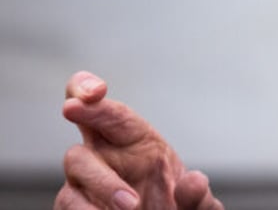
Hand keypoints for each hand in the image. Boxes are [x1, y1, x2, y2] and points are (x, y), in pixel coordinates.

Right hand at [55, 71, 222, 208]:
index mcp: (135, 140)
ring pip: (76, 166)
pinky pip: (68, 202)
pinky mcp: (76, 205)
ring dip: (101, 183)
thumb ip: (196, 193)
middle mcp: (106, 155)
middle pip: (86, 125)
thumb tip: (194, 182)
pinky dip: (84, 209)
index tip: (95, 92)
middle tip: (82, 113)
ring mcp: (87, 181)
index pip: (111, 110)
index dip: (96, 91)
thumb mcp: (196, 204)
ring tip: (131, 206)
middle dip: (87, 120)